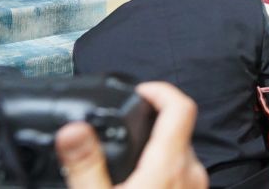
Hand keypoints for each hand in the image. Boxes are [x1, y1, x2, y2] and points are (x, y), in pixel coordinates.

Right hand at [56, 82, 206, 188]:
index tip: (140, 90)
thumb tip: (72, 130)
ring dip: (158, 146)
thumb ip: (85, 164)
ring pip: (182, 152)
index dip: (161, 90)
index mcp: (170, 164)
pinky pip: (182, 173)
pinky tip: (140, 180)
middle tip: (126, 121)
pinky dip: (164, 167)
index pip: (181, 107)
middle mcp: (190, 172)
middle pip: (179, 128)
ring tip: (128, 151)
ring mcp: (196, 187)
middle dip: (152, 121)